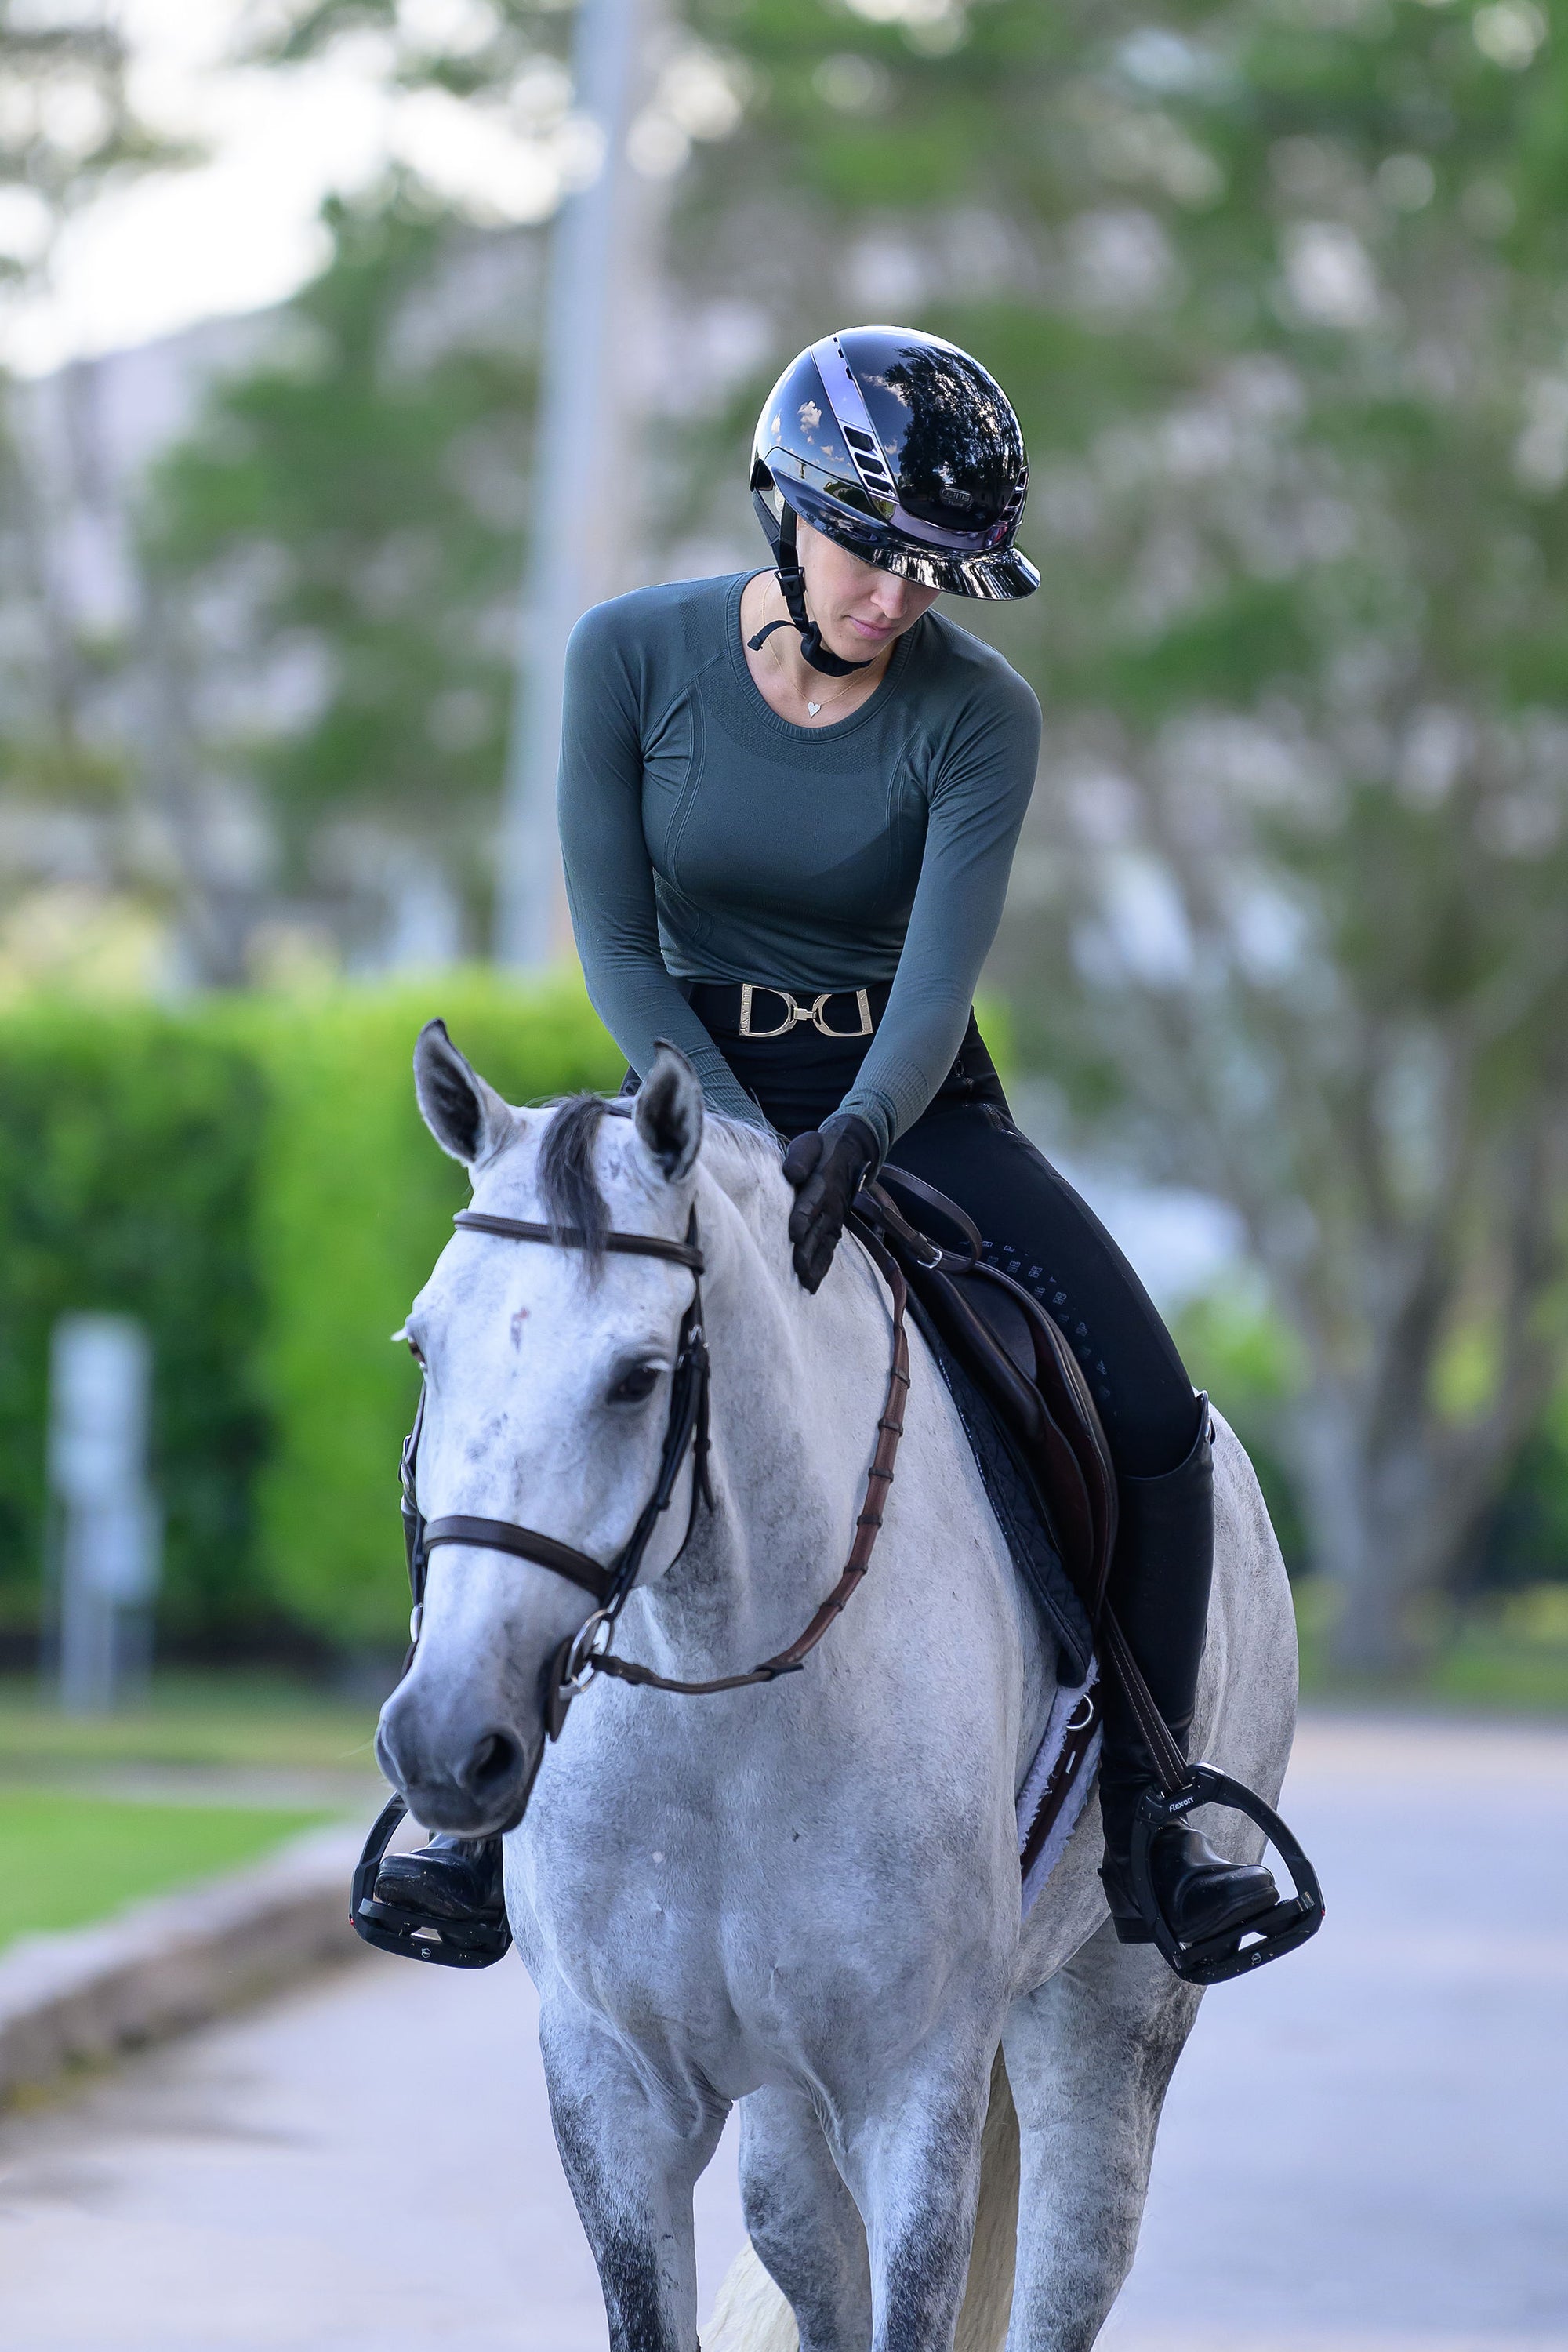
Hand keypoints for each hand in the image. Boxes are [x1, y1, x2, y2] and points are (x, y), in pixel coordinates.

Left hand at [782, 1115, 877, 1292]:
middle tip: (797, 1269)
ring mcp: (833, 1219)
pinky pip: (828, 1251)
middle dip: (808, 1250)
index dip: (804, 1217)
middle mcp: (830, 1205)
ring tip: (805, 1283)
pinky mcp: (833, 1228)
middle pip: (817, 1230)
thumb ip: (800, 1156)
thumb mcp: (810, 1144)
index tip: (795, 1233)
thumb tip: (791, 1172)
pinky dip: (821, 1268)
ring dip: (815, 1265)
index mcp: (822, 1183)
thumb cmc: (821, 1149)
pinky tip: (811, 1285)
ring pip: (823, 1245)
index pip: (811, 1201)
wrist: (849, 1154)